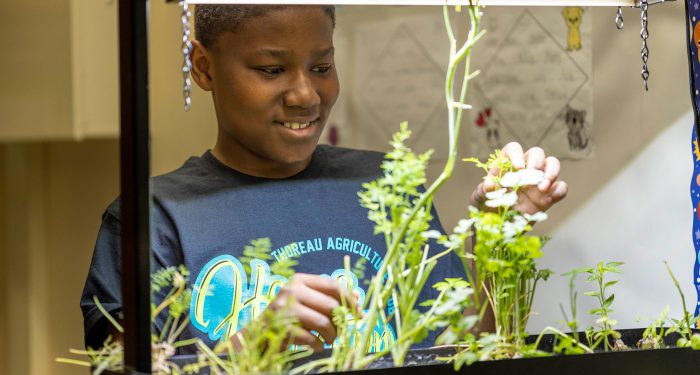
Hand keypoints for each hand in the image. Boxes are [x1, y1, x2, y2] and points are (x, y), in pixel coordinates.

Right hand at [237, 273, 356, 352]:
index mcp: (299, 280)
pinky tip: (317, 345)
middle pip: (331, 305)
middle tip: (341, 331)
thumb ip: (327, 298)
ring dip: (331, 335)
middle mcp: (291, 290)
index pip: (332, 285)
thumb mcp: (306, 301)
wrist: (259, 333)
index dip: (349, 299)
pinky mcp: (281, 327)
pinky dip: (318, 345)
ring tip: (330, 340)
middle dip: (341, 322)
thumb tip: (358, 299)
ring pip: (323, 322)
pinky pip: (311, 338)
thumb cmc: (288, 315)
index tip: (358, 312)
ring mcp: (285, 308)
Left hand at [470, 142, 567, 214]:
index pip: (513, 149)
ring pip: (553, 164)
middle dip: (536, 162)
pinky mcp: (548, 196)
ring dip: (551, 172)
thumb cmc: (486, 206)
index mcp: (506, 164)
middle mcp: (524, 169)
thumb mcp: (479, 199)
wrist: (495, 226)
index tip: (517, 167)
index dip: (516, 154)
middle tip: (530, 177)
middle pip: (537, 153)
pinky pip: (561, 187)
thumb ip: (482, 191)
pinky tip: (549, 199)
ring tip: (542, 188)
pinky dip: (559, 190)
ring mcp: (538, 181)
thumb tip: (489, 186)